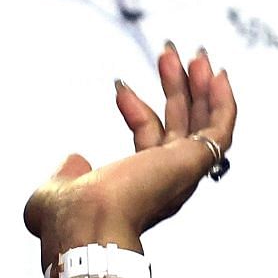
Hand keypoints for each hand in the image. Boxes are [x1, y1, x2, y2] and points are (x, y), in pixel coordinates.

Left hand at [24, 43, 237, 253]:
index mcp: (138, 189)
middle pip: (181, 126)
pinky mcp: (193, 163)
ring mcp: (181, 175)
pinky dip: (222, 103)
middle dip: (177, 89)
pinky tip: (217, 74)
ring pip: (201, 124)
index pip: (148, 140)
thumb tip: (74, 160)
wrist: (82, 224)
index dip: (137, 110)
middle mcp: (165, 184)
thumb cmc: (65, 217)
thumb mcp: (55, 189)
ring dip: (198, 87)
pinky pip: (219, 131)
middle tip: (171, 54)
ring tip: (193, 53)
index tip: (120, 86)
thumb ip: (67, 173)